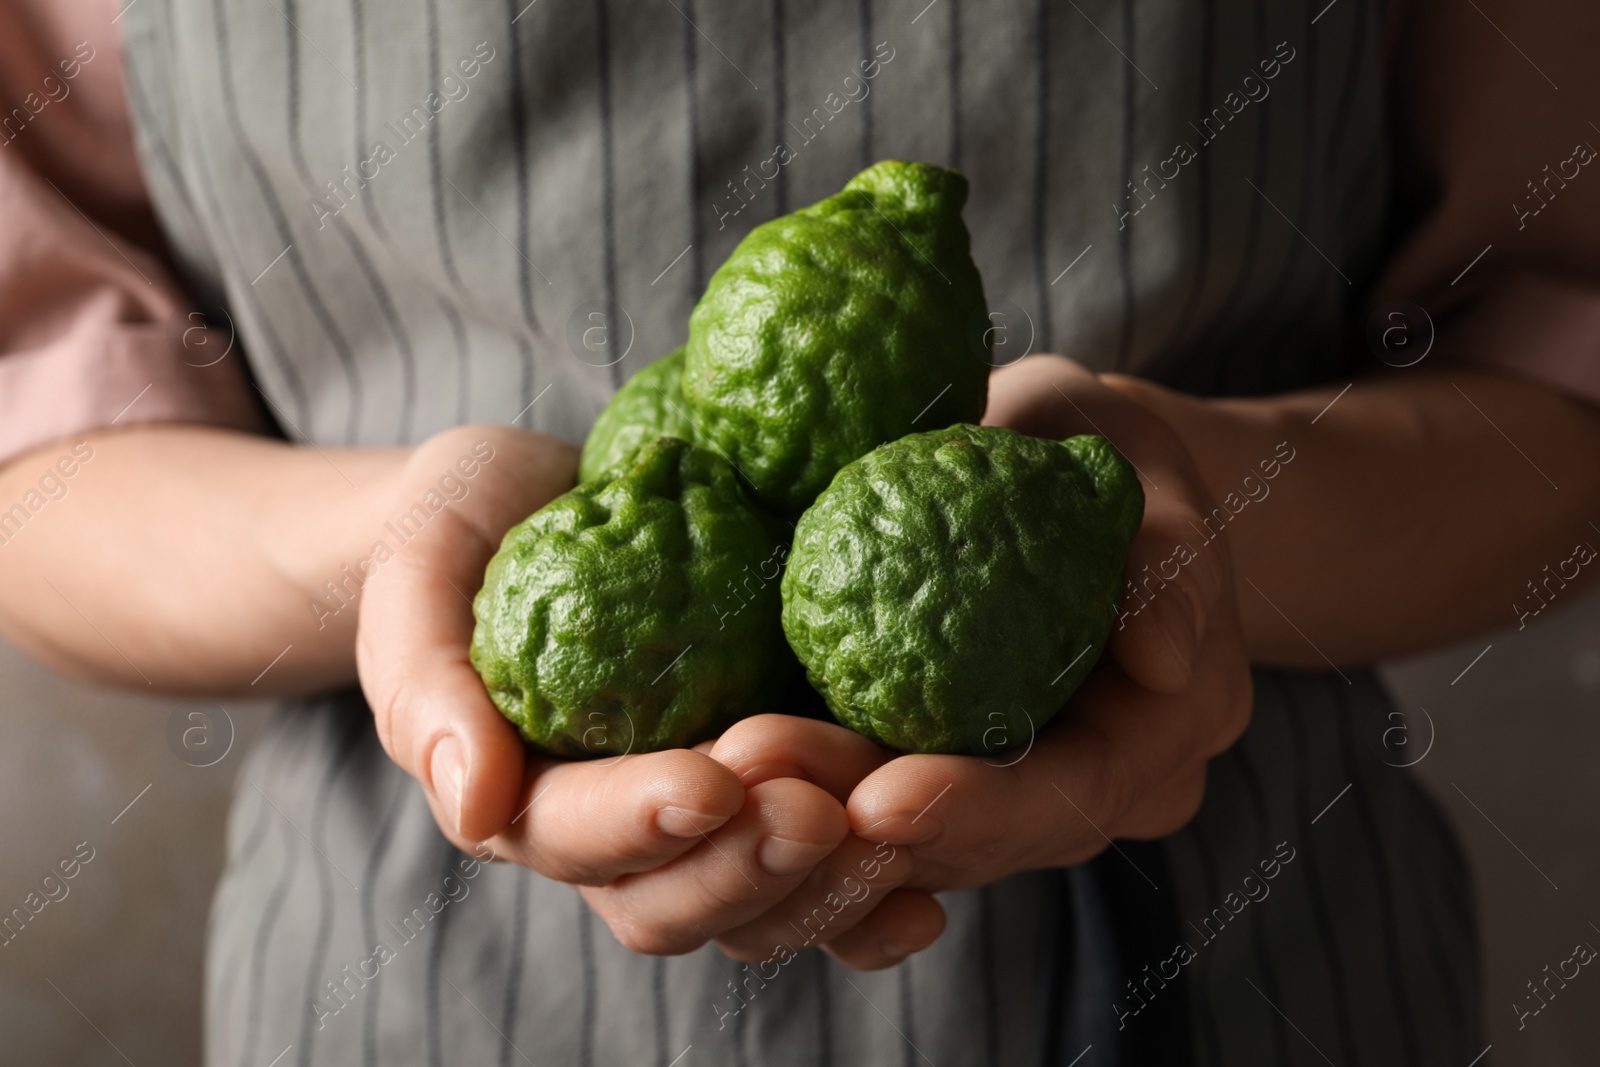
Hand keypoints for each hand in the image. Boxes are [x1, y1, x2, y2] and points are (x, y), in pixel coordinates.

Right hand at [355, 425, 854, 955]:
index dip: (640, 822)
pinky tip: (932, 885)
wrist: (525, 506)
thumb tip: (472, 803)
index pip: (575, 836)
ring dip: (823, 888)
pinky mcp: (762, 784)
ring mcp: (694, 816)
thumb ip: (424, 684)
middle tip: (819, 812)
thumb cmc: (454, 535)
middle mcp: (612, 832)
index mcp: (520, 796)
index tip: (710, 782)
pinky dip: (869, 890)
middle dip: (748, 868)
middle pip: (672, 900)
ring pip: (755, 904)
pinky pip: (815, 867)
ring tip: (893, 836)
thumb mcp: (415, 577)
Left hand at [697, 356, 1252, 968]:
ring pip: (909, 846)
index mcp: (1158, 736)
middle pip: (977, 846)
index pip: (1075, 797)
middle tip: (760, 784)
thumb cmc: (1099, 448)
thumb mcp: (1144, 467)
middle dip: (866, 834)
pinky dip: (798, 798)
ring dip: (812, 824)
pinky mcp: (929, 771)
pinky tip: (719, 772)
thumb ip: (1167, 554)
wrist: (1047, 465)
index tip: (884, 801)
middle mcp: (1087, 792)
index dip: (983, 812)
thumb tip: (1166, 658)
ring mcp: (1005, 794)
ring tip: (723, 772)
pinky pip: (865, 811)